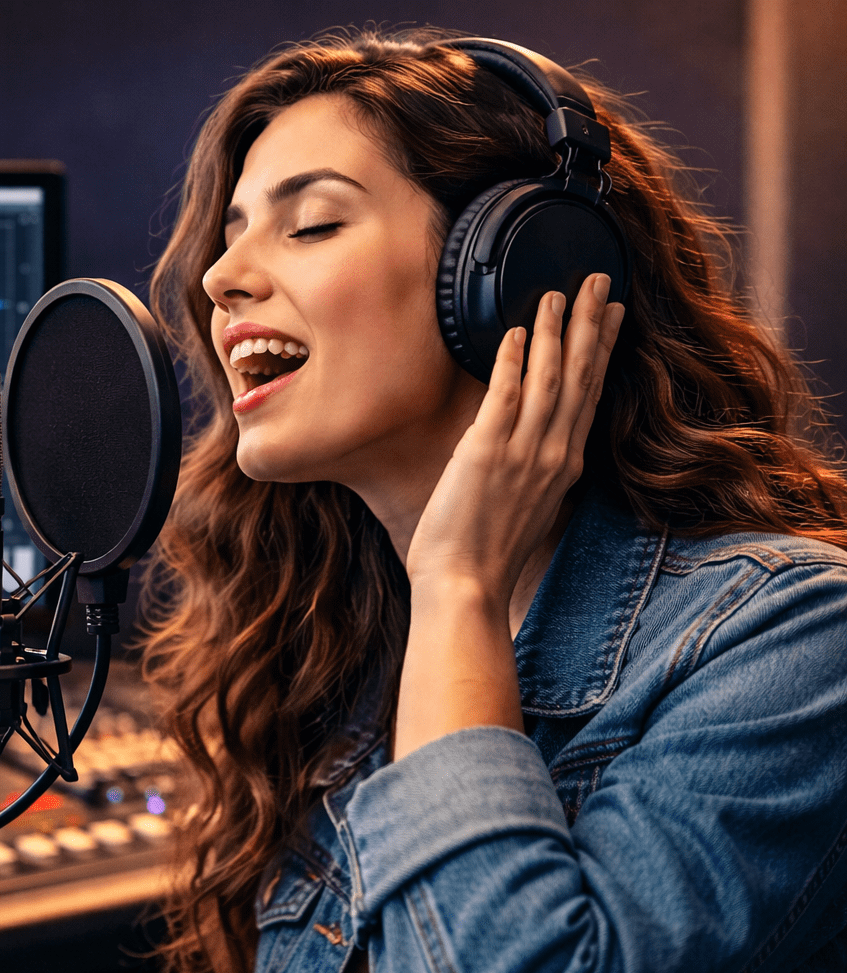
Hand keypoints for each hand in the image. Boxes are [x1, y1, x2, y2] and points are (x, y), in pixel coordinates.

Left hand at [392, 274, 623, 759]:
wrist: (464, 587)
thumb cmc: (483, 555)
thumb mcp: (523, 506)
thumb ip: (530, 472)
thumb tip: (524, 448)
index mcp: (562, 466)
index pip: (588, 396)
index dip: (601, 351)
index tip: (612, 315)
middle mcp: (552, 455)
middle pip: (579, 378)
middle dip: (590, 326)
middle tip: (599, 282)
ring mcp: (523, 454)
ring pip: (549, 380)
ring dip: (554, 333)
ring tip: (557, 293)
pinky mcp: (486, 455)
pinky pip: (506, 398)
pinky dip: (515, 363)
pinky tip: (517, 333)